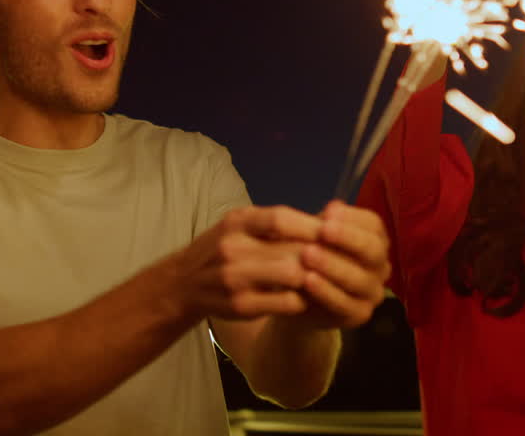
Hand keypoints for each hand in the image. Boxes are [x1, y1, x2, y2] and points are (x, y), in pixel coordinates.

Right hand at [174, 205, 323, 320]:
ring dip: (315, 278)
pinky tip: (307, 297)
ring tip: (327, 278)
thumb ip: (273, 223)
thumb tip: (324, 218)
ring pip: (293, 275)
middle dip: (321, 254)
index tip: (336, 229)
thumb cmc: (220, 250)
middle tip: (343, 258)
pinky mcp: (240, 306)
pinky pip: (286, 302)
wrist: (182, 284)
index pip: (280, 218)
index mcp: (237, 222)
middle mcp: (233, 248)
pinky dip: (302, 299)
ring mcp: (235, 278)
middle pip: (291, 248)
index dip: (311, 225)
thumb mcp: (239, 226)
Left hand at [295, 201, 389, 328]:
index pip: (373, 225)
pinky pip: (346, 304)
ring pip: (360, 279)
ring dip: (333, 265)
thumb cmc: (309, 256)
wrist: (296, 295)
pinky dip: (326, 291)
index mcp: (375, 240)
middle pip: (373, 249)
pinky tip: (308, 280)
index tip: (327, 211)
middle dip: (348, 238)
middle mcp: (381, 266)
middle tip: (322, 230)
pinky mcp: (360, 315)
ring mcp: (373, 292)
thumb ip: (323, 223)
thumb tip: (333, 207)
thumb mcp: (314, 235)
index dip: (352, 217)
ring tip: (307, 254)